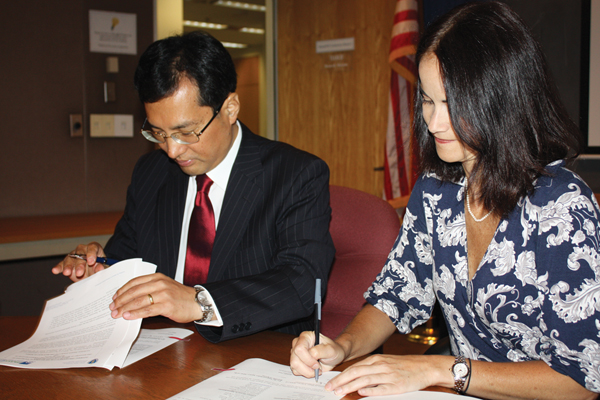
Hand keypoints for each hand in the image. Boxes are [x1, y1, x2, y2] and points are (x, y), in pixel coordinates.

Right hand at [52, 242, 106, 281]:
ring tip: (67, 273)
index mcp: (94, 248)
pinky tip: (55, 271)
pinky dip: (58, 267)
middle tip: (80, 272)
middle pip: (80, 254)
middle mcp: (83, 250)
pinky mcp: (66, 263)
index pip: (92, 248)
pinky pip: (62, 264)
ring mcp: (73, 255)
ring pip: (70, 259)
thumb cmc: (99, 268)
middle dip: (80, 264)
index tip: (91, 262)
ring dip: (68, 266)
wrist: (92, 273)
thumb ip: (101, 268)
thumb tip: (100, 268)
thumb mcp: (103, 268)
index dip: (91, 254)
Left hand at [109, 273, 202, 322]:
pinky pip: (147, 310)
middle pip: (134, 291)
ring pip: (138, 301)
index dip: (122, 290)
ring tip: (116, 314)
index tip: (114, 297)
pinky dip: (135, 314)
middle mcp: (160, 283)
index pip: (134, 282)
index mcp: (157, 277)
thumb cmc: (180, 296)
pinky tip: (128, 316)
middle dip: (120, 300)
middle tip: (112, 308)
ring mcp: (163, 294)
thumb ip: (149, 289)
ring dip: (125, 308)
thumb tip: (130, 299)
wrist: (197, 302)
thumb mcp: (165, 286)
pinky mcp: (167, 306)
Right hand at [290, 331, 345, 378]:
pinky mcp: (296, 361)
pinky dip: (305, 373)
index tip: (318, 365)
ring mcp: (295, 353)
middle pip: (295, 359)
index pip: (299, 349)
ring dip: (307, 372)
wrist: (333, 357)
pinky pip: (295, 371)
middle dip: (307, 368)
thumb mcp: (331, 350)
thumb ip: (320, 350)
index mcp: (306, 336)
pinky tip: (313, 370)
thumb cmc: (333, 350)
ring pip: (294, 366)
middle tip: (318, 369)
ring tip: (317, 370)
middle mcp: (298, 343)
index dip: (308, 359)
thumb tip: (311, 354)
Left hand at [324, 354, 447, 396]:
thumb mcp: (385, 364)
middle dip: (341, 381)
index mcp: (376, 360)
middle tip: (330, 389)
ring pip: (365, 380)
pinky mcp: (397, 385)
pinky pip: (381, 388)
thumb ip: (370, 370)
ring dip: (350, 387)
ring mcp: (389, 375)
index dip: (341, 376)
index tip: (330, 383)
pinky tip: (361, 393)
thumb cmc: (404, 366)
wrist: (425, 367)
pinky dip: (371, 391)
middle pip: (356, 373)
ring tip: (340, 392)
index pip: (354, 368)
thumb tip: (355, 380)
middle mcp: (380, 366)